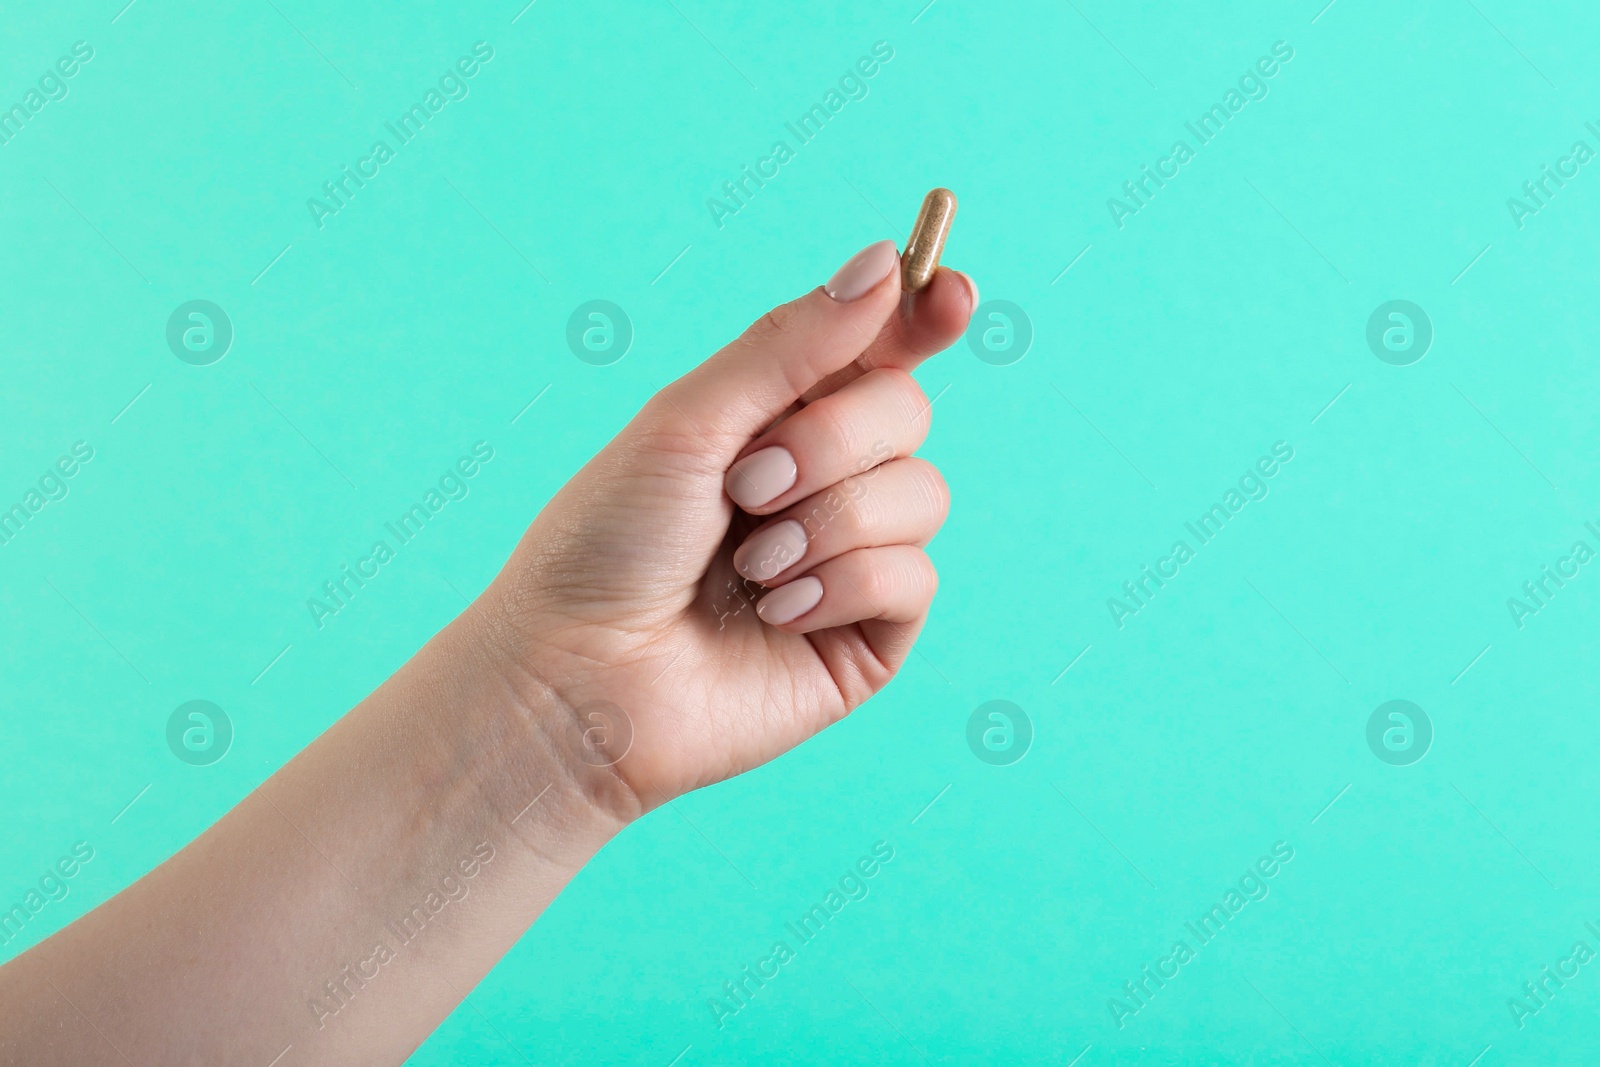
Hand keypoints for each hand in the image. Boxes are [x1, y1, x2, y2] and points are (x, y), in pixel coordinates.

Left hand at [484, 240, 976, 812]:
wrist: (578, 678)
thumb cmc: (607, 544)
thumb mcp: (689, 421)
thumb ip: (792, 345)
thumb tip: (884, 261)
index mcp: (776, 415)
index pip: (875, 347)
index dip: (920, 313)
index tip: (951, 294)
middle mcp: (823, 479)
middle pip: (907, 411)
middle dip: (831, 442)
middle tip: (746, 486)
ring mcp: (851, 557)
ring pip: (922, 495)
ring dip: (829, 522)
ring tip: (750, 566)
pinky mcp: (869, 634)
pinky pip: (915, 578)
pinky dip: (844, 584)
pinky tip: (776, 613)